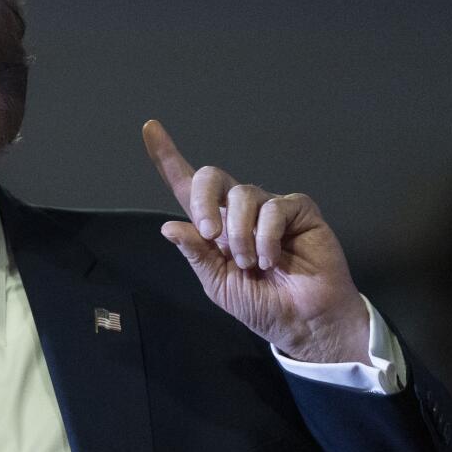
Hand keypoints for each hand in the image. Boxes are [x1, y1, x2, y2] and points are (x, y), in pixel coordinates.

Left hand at [142, 120, 369, 364]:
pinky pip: (274, 207)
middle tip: (211, 236)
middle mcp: (239, 210)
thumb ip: (196, 253)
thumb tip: (168, 226)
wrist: (302, 322)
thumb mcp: (217, 283)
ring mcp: (269, 207)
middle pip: (211, 177)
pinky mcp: (299, 209)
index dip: (167, 158)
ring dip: (242, 235)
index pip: (186, 186)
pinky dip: (267, 236)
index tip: (149, 128)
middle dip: (204, 201)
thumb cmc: (261, 304)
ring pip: (243, 195)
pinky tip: (271, 258)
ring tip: (252, 264)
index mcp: (213, 226)